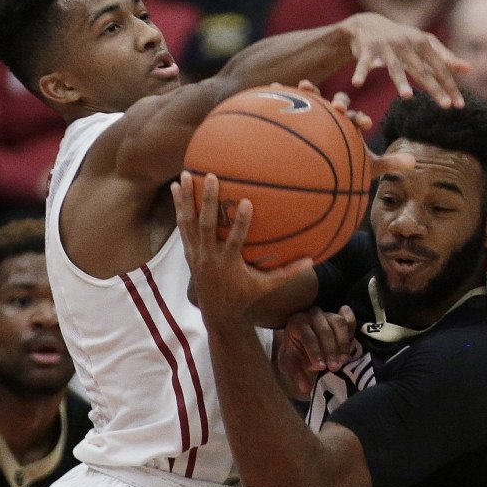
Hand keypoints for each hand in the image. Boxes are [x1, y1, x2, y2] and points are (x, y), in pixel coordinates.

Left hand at [172, 172, 311, 323]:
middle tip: (211, 176)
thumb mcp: (267, 286)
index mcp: (229, 263)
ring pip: (189, 222)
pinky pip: (182, 226)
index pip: (234, 241)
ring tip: (185, 174)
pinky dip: (178, 207)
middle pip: (206, 226)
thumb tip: (311, 260)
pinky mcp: (189, 251)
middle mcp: (209, 257)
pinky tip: (175, 188)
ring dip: (186, 198)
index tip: (246, 201)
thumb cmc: (245, 296)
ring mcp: (196, 253)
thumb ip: (287, 273)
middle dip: (208, 201)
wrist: (217, 312)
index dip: (240, 222)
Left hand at [277, 305, 356, 396]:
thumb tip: (304, 388)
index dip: (315, 352)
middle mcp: (312, 315)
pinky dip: (352, 326)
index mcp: (297, 323)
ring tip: (344, 360)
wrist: (300, 342)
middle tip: (335, 367)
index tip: (322, 367)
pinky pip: (348, 318)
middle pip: (324, 329)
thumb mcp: (290, 363)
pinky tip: (352, 338)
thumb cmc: (295, 352)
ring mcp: (328, 314)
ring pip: (338, 323)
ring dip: (343, 342)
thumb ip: (297, 374)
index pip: (307, 336)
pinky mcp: (340, 317)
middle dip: (330, 350)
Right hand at [292, 81, 413, 177]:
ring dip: (311, 92)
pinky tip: (274, 86)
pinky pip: (291, 102)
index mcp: (351, 124)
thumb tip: (415, 161)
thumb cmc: (348, 165)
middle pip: (338, 103)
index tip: (364, 122)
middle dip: (339, 103)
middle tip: (338, 108)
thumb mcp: (369, 166)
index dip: (360, 118)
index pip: (357, 117)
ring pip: (315, 99)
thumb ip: (390, 162)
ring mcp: (317, 113)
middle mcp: (335, 115)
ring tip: (304, 85)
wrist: (328, 168)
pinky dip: (282, 93)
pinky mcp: (301, 113)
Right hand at [342, 12, 468, 108]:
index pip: (439, 67)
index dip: (450, 86)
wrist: (367, 24)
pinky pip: (364, 63)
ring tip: (408, 97)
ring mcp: (386, 46)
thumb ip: (444, 57)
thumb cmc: (401, 39)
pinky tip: (357, 83)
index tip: (459, 105)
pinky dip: (361, 72)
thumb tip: (468, 68)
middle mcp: (406, 43)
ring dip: (400, 81)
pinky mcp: (366, 49)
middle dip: (434, 88)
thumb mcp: (423, 44)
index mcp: (422, 43)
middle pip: (421, 70)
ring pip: (394, 67)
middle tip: (445, 105)